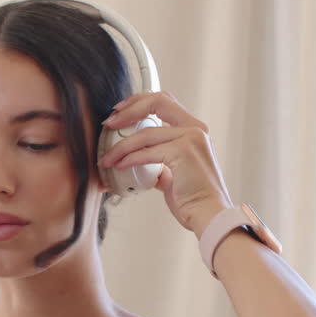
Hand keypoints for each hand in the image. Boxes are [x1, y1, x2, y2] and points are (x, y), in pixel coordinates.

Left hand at [98, 91, 235, 232]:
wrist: (208, 215)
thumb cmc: (193, 198)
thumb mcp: (176, 172)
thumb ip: (160, 161)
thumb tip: (138, 160)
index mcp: (195, 129)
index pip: (164, 101)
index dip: (139, 101)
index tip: (119, 112)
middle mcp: (196, 129)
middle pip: (156, 102)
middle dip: (128, 110)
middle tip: (109, 124)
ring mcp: (191, 138)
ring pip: (146, 134)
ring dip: (121, 146)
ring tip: (107, 158)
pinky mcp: (183, 152)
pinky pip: (146, 152)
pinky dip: (128, 158)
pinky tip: (119, 166)